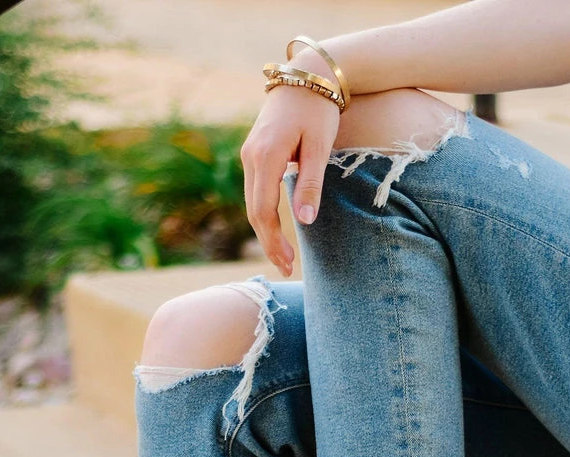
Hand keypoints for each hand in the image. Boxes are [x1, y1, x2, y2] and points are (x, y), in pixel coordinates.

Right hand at [241, 83, 339, 276]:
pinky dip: (263, 213)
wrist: (307, 74)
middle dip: (268, 243)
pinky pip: (254, 190)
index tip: (288, 265)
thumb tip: (304, 220)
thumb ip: (310, 183)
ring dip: (265, 231)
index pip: (263, 211)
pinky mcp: (254, 151)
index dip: (274, 242)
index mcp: (266, 156)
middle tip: (286, 269)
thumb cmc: (319, 109)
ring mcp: (249, 153)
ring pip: (251, 202)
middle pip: (253, 211)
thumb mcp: (319, 146)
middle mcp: (251, 156)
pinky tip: (275, 228)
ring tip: (283, 255)